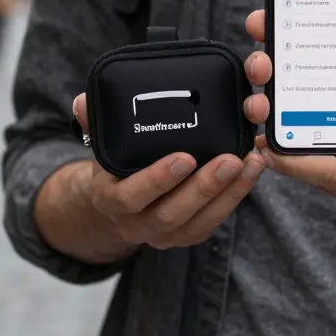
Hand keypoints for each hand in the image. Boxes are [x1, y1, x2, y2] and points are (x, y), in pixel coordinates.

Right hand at [71, 93, 269, 249]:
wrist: (117, 205)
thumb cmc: (114, 166)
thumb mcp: (100, 146)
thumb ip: (94, 123)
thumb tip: (82, 101)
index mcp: (109, 200)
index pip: (131, 197)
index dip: (157, 180)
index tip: (184, 157)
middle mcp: (136, 224)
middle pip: (171, 214)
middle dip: (203, 187)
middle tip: (230, 159)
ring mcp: (165, 234)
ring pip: (200, 221)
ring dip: (229, 192)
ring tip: (251, 162)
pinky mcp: (190, 234)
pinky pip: (215, 220)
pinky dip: (237, 196)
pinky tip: (253, 171)